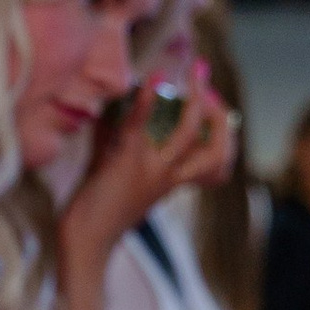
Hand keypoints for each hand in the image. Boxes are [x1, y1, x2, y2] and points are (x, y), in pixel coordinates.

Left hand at [60, 80, 229, 264]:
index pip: (219, 159)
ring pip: (188, 130)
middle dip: (220, 110)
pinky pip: (142, 126)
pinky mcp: (127, 163)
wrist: (86, 240)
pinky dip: (148, 99)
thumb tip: (129, 100)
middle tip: (206, 80)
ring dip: (194, 96)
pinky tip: (154, 78)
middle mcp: (171, 176)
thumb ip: (129, 139)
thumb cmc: (100, 206)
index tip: (211, 98)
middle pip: (218, 146)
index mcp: (176, 182)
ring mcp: (152, 169)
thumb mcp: (124, 172)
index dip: (223, 129)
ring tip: (195, 69)